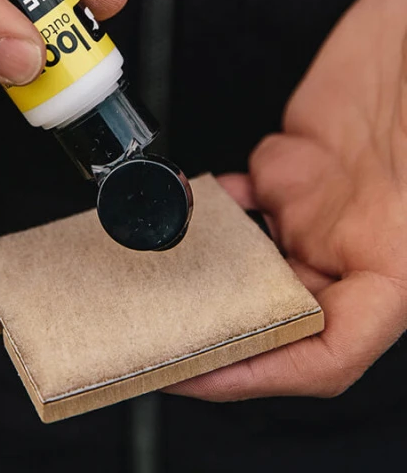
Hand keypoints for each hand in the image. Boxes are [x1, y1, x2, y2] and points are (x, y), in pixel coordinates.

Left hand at [169, 0, 406, 400]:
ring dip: (207, 274)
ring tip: (154, 277)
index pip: (331, 351)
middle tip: (155, 332)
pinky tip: (184, 205)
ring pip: (255, 261)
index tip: (203, 373)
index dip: (266, 373)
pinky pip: (245, 202)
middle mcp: (351, 242)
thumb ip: (388, 218)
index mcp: (393, 261)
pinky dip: (211, 211)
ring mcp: (320, 203)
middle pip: (279, 313)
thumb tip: (333, 248)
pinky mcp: (295, 164)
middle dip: (218, 331)